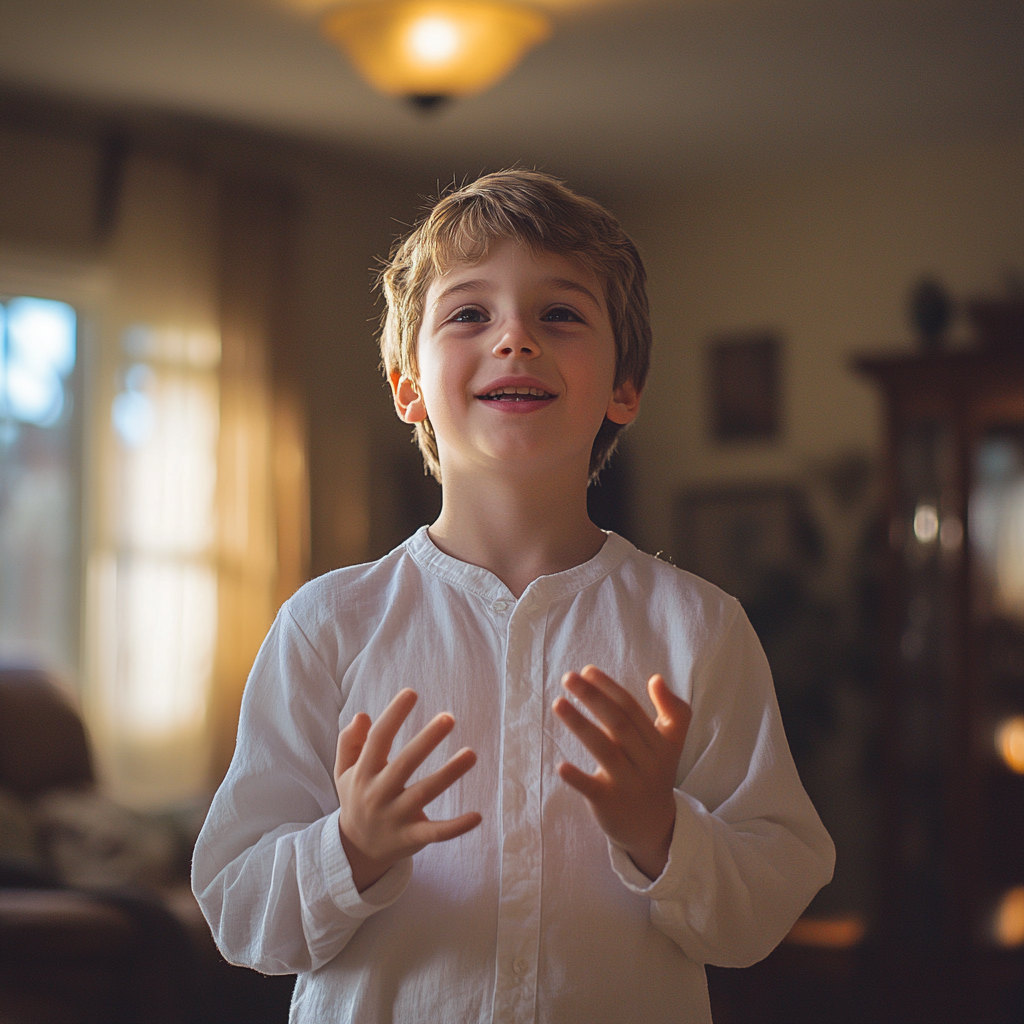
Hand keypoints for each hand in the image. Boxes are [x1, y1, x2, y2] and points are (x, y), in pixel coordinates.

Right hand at [334, 688, 481, 891]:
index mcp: (363, 773)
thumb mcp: (344, 771)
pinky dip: (457, 826)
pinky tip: (478, 815)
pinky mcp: (411, 838)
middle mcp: (378, 794)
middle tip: (449, 717)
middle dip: (426, 740)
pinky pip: (436, 833)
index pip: (378, 740)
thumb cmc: (357, 798)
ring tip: (472, 754)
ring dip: (449, 774)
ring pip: (424, 793)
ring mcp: (395, 817)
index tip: (412, 693)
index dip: (393, 715)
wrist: (357, 849)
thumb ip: (349, 742)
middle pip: (404, 764)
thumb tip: (362, 715)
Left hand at [553, 666, 690, 880]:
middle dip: (593, 697)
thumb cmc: (655, 772)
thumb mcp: (672, 743)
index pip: (631, 709)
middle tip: (568, 678)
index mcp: (662, 744)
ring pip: (604, 750)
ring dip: (580, 724)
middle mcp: (647, 762)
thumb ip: (673, 710)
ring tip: (558, 703)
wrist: (653, 826)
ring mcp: (629, 785)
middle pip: (618, 724)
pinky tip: (560, 765)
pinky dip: (577, 778)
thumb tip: (656, 678)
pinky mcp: (610, 805)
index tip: (586, 670)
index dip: (608, 688)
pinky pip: (593, 789)